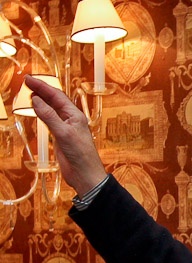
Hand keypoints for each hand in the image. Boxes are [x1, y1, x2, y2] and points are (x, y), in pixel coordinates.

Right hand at [26, 75, 106, 194]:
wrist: (85, 174)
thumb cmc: (81, 155)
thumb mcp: (64, 133)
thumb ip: (49, 116)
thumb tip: (36, 100)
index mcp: (75, 116)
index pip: (57, 96)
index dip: (42, 86)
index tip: (29, 79)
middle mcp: (71, 120)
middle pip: (54, 100)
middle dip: (41, 90)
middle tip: (27, 82)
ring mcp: (66, 128)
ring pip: (52, 109)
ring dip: (41, 100)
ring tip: (30, 92)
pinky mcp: (61, 137)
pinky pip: (50, 120)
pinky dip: (42, 113)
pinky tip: (37, 110)